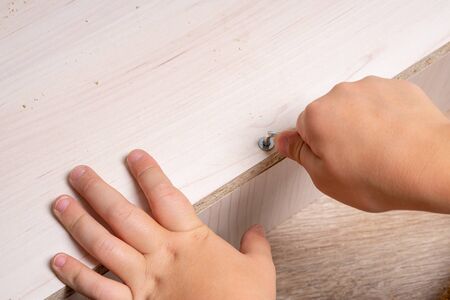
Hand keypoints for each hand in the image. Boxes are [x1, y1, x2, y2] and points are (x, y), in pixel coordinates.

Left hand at [51, 150, 274, 299]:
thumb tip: (255, 233)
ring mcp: (144, 281)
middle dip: (97, 191)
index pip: (165, 196)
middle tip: (78, 174)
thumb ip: (256, 246)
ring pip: (104, 245)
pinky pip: (99, 289)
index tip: (134, 156)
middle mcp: (162, 256)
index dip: (148, 173)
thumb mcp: (258, 271)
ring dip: (79, 223)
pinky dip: (76, 275)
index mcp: (190, 241)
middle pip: (123, 215)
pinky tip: (58, 261)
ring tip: (61, 204)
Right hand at [276, 76, 449, 212]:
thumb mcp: (324, 178)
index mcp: (316, 116)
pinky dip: (383, 117)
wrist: (430, 166)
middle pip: (328, 114)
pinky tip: (392, 139)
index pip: (301, 129)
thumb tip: (285, 142)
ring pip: (354, 107)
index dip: (315, 148)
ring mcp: (370, 88)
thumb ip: (300, 154)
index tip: (328, 159)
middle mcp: (340, 95)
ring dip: (360, 124)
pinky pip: (380, 103)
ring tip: (377, 151)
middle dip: (336, 134)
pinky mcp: (396, 88)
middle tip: (353, 160)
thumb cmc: (381, 175)